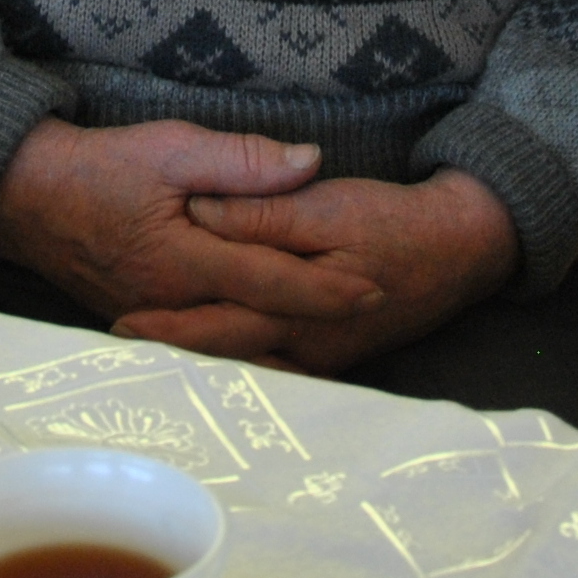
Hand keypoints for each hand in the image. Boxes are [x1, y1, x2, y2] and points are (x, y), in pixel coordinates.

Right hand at [0, 119, 381, 326]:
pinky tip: (268, 348)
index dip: (328, 289)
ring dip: (284, 344)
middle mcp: (174, 307)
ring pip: (232, 345)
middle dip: (318, 325)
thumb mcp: (171, 148)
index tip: (375, 288)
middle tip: (373, 319)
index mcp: (186, 264)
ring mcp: (155, 322)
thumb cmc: (98, 168)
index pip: (273, 282)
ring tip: (335, 340)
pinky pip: (203, 345)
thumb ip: (242, 161)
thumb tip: (310, 164)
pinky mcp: (142, 323)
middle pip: (260, 328)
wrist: (23, 197)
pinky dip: (241, 348)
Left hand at [114, 169, 518, 373]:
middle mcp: (303, 349)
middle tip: (119, 353)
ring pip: (246, 371)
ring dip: (202, 368)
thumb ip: (263, 212)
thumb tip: (203, 212)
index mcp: (296, 313)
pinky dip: (239, 368)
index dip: (165, 327)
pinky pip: (273, 369)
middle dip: (171, 357)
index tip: (118, 327)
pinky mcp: (329, 354)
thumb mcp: (328, 206)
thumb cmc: (393, 222)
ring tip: (152, 365)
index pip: (215, 326)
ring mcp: (319, 359)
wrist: (460, 250)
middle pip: (222, 359)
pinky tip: (217, 363)